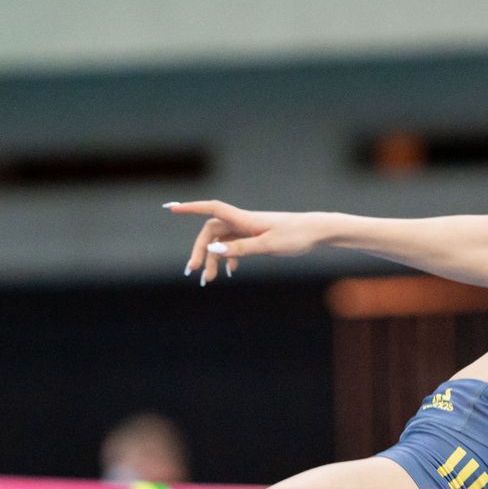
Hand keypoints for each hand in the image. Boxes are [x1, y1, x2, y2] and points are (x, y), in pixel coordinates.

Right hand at [168, 200, 326, 285]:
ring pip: (222, 242)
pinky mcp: (256, 237)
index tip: (170, 208)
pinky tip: (230, 272)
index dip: (190, 208)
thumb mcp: (268, 245)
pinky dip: (228, 258)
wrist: (317, 232)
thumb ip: (240, 248)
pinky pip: (234, 245)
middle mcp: (243, 222)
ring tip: (209, 280)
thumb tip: (213, 250)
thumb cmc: (295, 236)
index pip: (211, 209)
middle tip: (194, 272)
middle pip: (211, 232)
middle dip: (200, 251)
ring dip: (213, 260)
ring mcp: (249, 229)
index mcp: (244, 220)